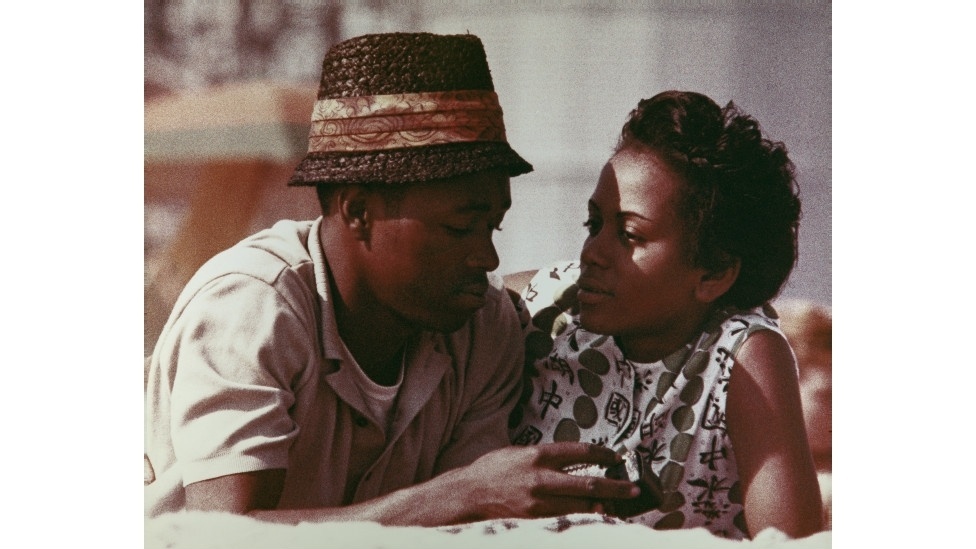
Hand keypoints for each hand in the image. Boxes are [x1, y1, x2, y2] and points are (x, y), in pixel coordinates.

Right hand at [444, 442, 639, 520]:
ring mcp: (540, 501)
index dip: (603, 454)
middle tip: (634, 489)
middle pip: (589, 482)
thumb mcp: (516, 452)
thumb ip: (543, 456)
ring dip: (603, 506)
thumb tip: (569, 459)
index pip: (581, 451)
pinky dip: (583, 518)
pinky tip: (593, 518)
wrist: (467, 496)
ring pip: (582, 505)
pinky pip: (567, 519)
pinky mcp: (535, 519)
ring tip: (616, 507)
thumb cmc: (490, 472)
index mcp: (538, 454)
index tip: (616, 457)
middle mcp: (542, 477)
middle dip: (615, 486)